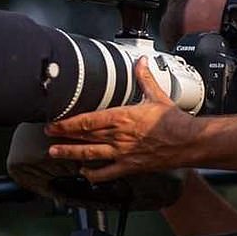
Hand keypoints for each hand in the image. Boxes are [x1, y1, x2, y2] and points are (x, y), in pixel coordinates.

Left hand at [44, 56, 196, 182]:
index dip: (67, 123)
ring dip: (71, 154)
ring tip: (55, 153)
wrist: (188, 142)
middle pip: (85, 137)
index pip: (88, 121)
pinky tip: (84, 172)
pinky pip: (107, 173)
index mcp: (123, 117)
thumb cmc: (174, 120)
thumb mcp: (157, 95)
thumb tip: (141, 61)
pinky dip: (93, 174)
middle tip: (47, 136)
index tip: (54, 122)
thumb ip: (144, 78)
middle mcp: (119, 137)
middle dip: (63, 137)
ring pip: (90, 155)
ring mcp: (123, 153)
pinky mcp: (130, 166)